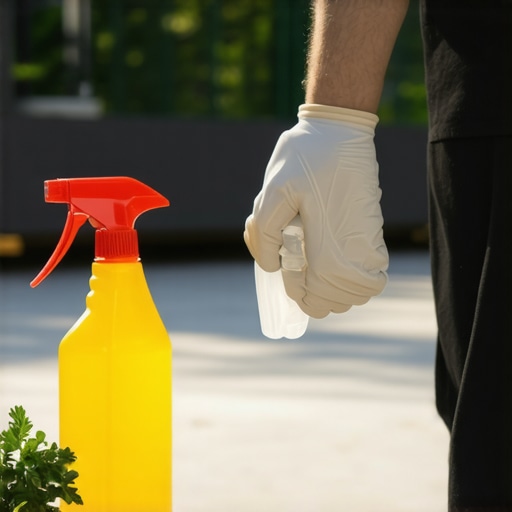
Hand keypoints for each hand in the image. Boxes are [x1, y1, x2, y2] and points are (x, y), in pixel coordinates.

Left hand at [244, 104, 388, 318]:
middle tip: (297, 264)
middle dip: (313, 295)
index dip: (298, 293)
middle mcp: (354, 251)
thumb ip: (266, 233)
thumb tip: (272, 267)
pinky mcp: (372, 232)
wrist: (341, 129)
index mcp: (329, 245)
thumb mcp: (273, 189)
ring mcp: (367, 243)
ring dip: (330, 289)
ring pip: (354, 292)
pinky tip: (328, 255)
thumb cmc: (305, 156)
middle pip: (337, 302)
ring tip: (312, 260)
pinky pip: (367, 272)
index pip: (318, 296)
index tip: (286, 269)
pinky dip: (347, 277)